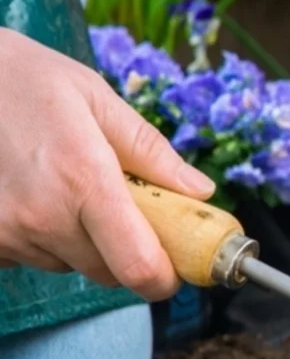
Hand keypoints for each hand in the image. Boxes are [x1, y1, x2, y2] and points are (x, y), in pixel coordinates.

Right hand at [0, 29, 214, 299]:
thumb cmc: (28, 80)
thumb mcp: (98, 100)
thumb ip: (151, 152)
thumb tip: (200, 191)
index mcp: (84, 180)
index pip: (137, 266)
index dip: (164, 277)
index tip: (176, 267)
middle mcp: (42, 217)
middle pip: (108, 272)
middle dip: (127, 250)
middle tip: (123, 206)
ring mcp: (5, 232)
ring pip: (68, 264)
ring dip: (81, 241)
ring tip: (65, 186)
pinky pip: (29, 257)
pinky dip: (42, 238)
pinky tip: (33, 195)